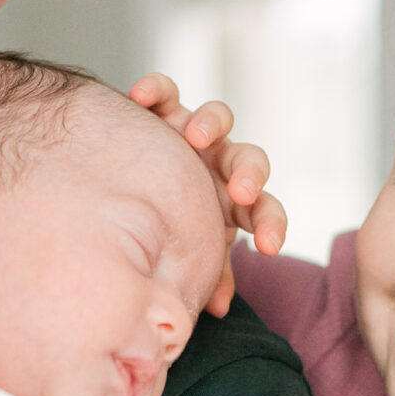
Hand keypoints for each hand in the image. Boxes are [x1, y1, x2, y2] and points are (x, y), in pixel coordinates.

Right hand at [128, 73, 287, 313]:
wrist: (124, 188)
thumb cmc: (165, 222)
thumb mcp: (190, 247)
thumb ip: (208, 270)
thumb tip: (219, 306)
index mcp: (233, 200)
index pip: (264, 209)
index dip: (271, 224)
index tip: (269, 247)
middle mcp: (219, 162)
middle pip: (250, 159)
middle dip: (250, 173)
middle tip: (241, 190)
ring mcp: (193, 132)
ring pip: (217, 117)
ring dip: (210, 124)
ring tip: (195, 137)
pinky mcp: (162, 109)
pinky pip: (164, 92)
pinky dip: (156, 90)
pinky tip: (140, 97)